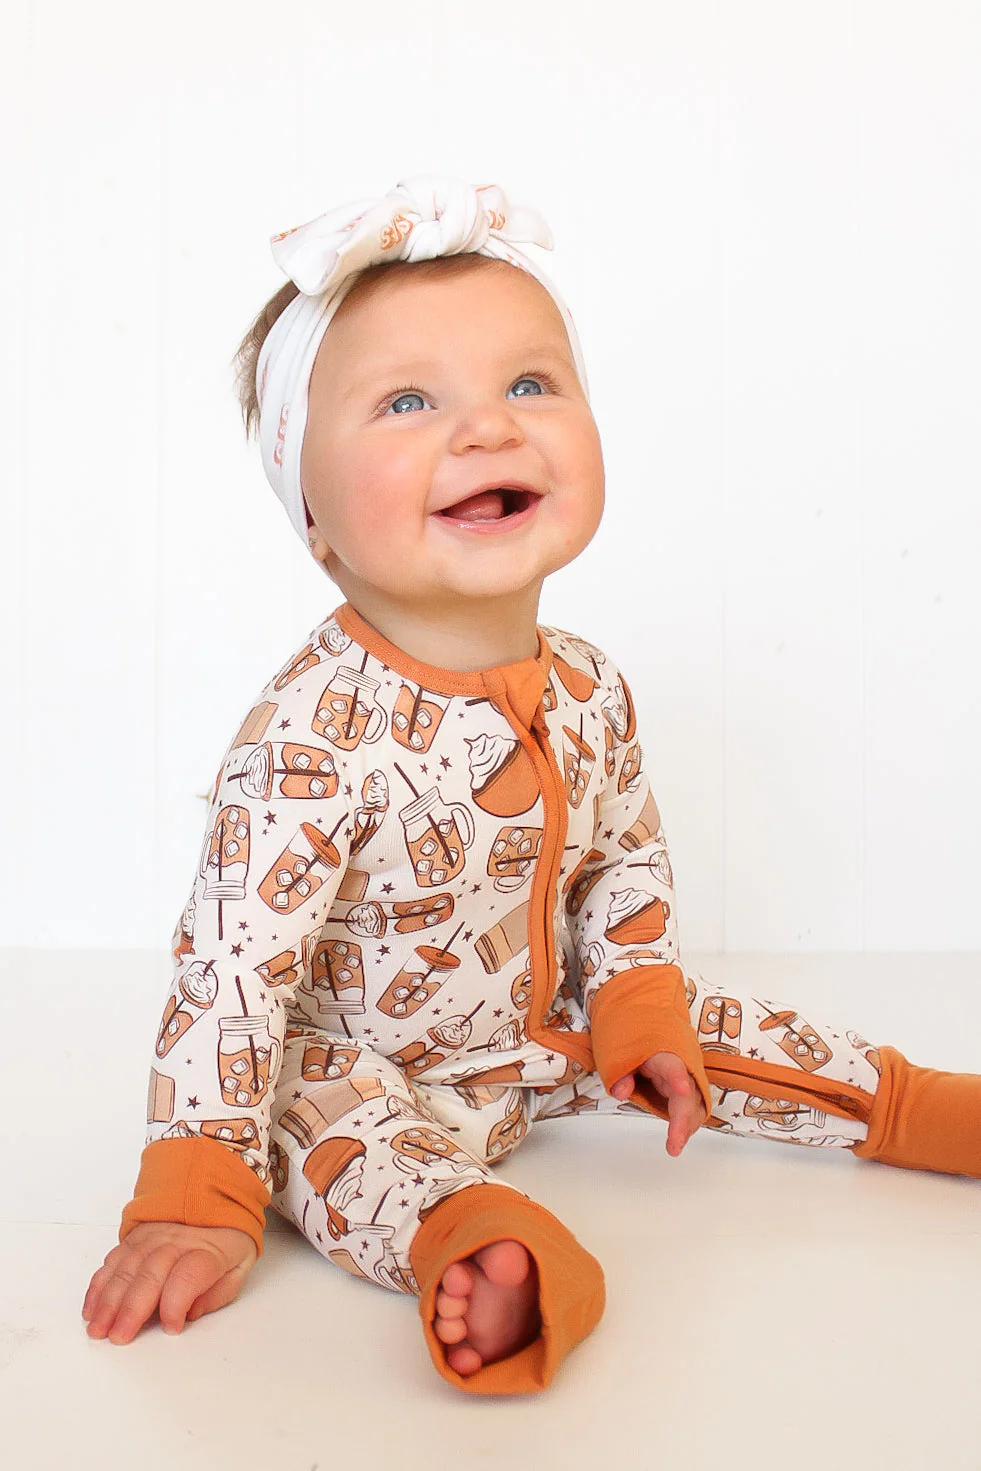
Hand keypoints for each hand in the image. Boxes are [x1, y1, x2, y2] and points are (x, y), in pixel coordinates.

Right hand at [82, 1220, 257, 1343]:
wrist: (215, 1200)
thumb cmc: (226, 1242)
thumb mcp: (238, 1268)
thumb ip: (218, 1294)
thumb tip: (191, 1313)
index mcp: (209, 1250)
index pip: (189, 1275)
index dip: (177, 1303)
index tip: (172, 1327)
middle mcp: (177, 1241)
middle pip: (151, 1272)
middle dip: (132, 1308)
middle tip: (119, 1336)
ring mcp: (153, 1236)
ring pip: (126, 1267)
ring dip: (109, 1300)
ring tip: (98, 1328)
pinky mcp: (135, 1237)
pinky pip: (113, 1259)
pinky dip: (100, 1284)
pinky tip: (92, 1307)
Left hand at [610, 1051, 706, 1156]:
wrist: (648, 1036)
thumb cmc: (637, 1045)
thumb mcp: (620, 1054)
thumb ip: (620, 1073)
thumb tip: (621, 1092)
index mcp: (663, 1055)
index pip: (672, 1066)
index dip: (678, 1078)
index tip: (682, 1089)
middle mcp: (681, 1067)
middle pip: (689, 1094)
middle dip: (684, 1119)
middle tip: (675, 1143)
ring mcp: (688, 1079)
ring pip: (695, 1105)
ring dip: (687, 1126)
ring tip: (674, 1145)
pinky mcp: (688, 1091)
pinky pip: (692, 1109)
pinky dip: (686, 1125)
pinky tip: (677, 1139)